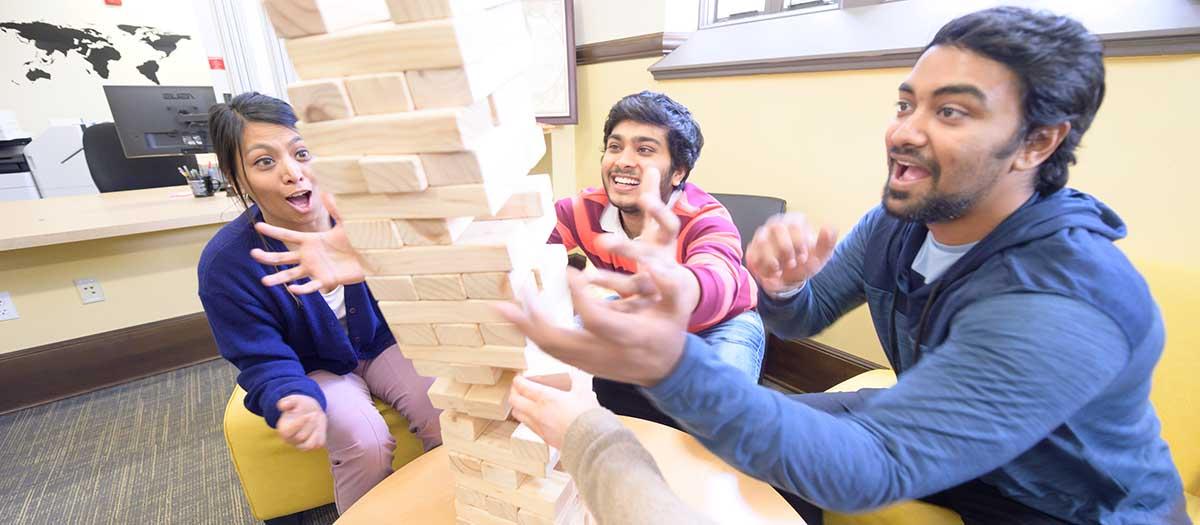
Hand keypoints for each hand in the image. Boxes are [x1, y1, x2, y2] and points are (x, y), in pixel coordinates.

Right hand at [250, 192, 365, 293]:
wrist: (365, 260)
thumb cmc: (351, 243)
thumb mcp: (344, 226)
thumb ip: (335, 211)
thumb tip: (327, 195)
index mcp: (309, 241)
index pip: (287, 236)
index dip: (273, 231)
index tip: (258, 226)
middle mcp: (307, 256)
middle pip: (283, 257)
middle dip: (268, 257)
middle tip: (253, 255)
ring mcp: (314, 269)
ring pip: (291, 274)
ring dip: (278, 277)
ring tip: (265, 281)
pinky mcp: (325, 281)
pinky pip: (311, 286)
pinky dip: (301, 288)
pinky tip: (292, 288)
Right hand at [276, 395, 326, 450]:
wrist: (311, 410)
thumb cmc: (300, 405)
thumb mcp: (294, 400)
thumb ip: (288, 401)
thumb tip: (282, 405)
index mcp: (283, 429)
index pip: (287, 432)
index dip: (298, 424)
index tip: (307, 415)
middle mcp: (291, 440)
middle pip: (300, 437)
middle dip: (310, 424)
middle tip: (314, 413)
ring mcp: (302, 444)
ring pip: (310, 444)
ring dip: (316, 431)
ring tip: (318, 419)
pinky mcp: (314, 445)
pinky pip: (319, 443)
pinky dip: (321, 432)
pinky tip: (320, 423)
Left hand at [496, 174, 697, 386]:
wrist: (666, 370)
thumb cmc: (670, 332)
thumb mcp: (678, 306)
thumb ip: (669, 283)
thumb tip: (652, 264)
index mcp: (626, 336)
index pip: (594, 318)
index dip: (579, 296)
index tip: (569, 271)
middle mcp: (603, 352)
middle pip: (558, 340)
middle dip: (533, 317)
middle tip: (518, 290)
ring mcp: (589, 361)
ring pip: (549, 348)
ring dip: (525, 326)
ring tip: (503, 306)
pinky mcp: (582, 364)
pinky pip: (551, 350)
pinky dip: (532, 333)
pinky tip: (518, 318)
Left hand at [509, 372, 598, 449]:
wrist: (589, 440)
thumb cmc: (586, 416)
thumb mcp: (583, 392)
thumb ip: (577, 381)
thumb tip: (576, 374)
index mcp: (545, 397)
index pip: (522, 387)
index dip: (518, 381)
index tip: (519, 378)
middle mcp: (537, 411)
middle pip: (514, 400)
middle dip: (514, 392)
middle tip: (518, 389)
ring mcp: (538, 426)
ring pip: (518, 414)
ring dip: (518, 406)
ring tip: (524, 402)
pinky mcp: (543, 437)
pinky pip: (528, 426)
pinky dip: (528, 418)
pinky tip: (535, 416)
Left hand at [597, 167, 699, 314]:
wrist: (683, 292)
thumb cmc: (662, 252)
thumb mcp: (659, 226)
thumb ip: (654, 197)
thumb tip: (652, 166)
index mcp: (666, 243)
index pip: (668, 224)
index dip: (658, 211)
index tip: (645, 197)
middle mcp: (663, 265)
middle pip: (647, 256)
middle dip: (627, 249)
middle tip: (603, 242)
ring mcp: (654, 288)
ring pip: (635, 285)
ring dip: (612, 281)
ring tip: (589, 277)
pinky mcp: (642, 305)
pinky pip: (625, 307)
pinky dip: (611, 307)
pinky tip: (594, 306)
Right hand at [745, 212, 837, 295]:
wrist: (789, 280)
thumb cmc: (805, 263)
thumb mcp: (821, 256)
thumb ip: (828, 242)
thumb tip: (829, 227)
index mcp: (795, 221)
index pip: (795, 224)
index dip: (799, 243)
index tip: (803, 256)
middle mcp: (777, 224)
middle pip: (777, 228)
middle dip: (786, 250)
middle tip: (792, 263)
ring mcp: (762, 235)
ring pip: (762, 241)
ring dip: (774, 260)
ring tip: (781, 268)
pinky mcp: (752, 248)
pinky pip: (752, 254)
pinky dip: (763, 267)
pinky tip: (772, 272)